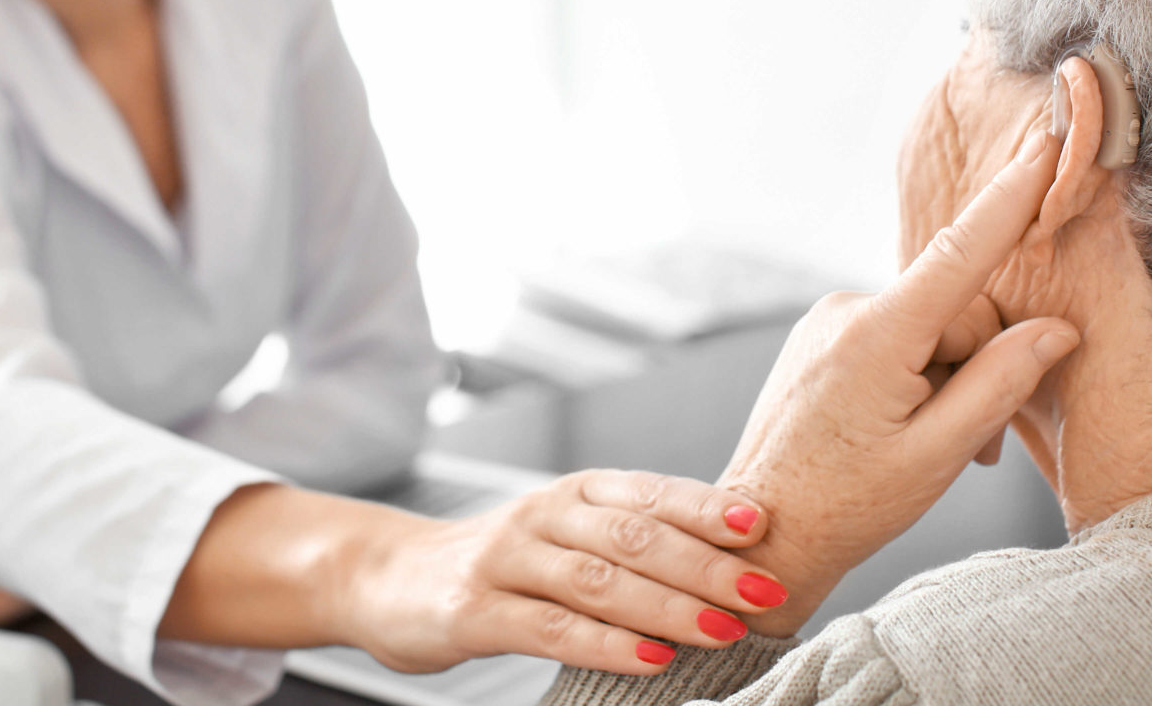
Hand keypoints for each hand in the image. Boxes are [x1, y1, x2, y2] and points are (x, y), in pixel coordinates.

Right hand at [341, 470, 789, 674]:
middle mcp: (542, 514)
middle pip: (633, 535)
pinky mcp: (474, 610)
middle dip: (705, 564)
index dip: (706, 507)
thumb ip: (631, 540)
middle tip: (763, 591)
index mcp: (575, 491)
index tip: (763, 527)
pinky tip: (653, 660)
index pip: (650, 491)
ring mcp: (505, 559)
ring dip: (668, 606)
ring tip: (724, 628)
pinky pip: (550, 628)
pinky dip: (607, 645)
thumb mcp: (566, 534)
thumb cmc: (502, 561)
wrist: (388, 577)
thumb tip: (733, 559)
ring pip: (598, 580)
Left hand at [720, 128, 1079, 634]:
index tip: (1045, 143)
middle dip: (979, 370)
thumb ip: (1001, 385)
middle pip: (957, 314)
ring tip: (930, 449)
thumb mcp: (938, 455)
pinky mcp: (822, 334)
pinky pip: (895, 339)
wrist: (759, 531)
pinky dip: (917, 377)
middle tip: (975, 448)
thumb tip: (1056, 331)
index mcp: (875, 334)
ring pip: (929, 330)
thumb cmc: (847, 505)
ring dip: (948, 382)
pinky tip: (903, 430)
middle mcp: (846, 309)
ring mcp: (829, 319)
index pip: (961, 251)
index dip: (1011, 196)